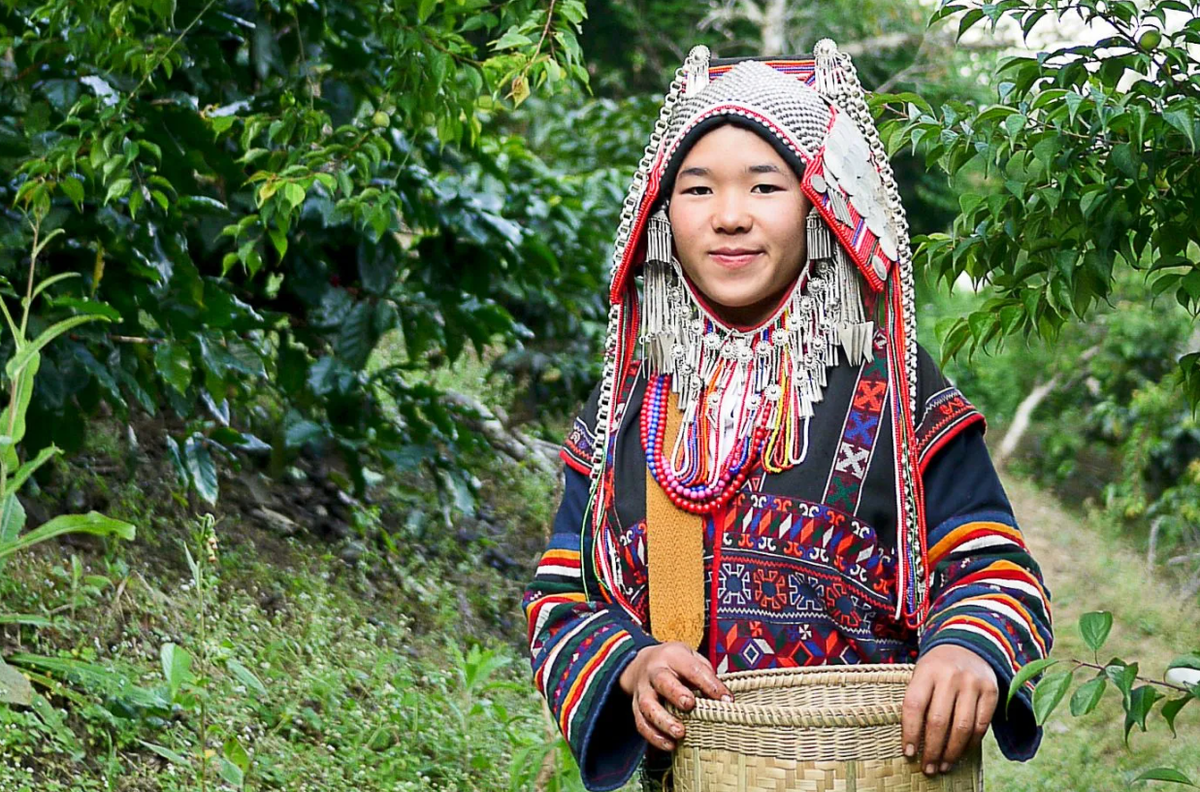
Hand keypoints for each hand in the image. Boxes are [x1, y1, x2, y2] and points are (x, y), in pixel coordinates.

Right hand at [618, 642, 732, 751]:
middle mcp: (654, 671)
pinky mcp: (635, 707)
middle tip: (689, 705)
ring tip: (679, 733)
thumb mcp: (691, 658)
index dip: (709, 684)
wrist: (640, 663)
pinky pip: (641, 723)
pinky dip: (653, 736)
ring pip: (648, 705)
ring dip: (663, 720)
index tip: (726, 699)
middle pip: (662, 681)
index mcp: (673, 656)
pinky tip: (669, 744)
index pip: (692, 668)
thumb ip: (706, 674)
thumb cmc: (674, 664)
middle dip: (676, 693)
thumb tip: (724, 699)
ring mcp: (643, 690)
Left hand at [902, 644, 997, 775]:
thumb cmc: (938, 667)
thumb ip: (918, 701)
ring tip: (944, 766)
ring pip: (962, 727)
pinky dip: (971, 743)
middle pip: (938, 720)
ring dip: (952, 752)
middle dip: (932, 750)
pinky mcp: (991, 691)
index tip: (909, 753)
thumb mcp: (922, 674)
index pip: (914, 705)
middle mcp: (950, 676)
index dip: (910, 732)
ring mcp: (972, 683)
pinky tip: (962, 753)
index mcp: (927, 670)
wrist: (968, 644)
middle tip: (928, 768)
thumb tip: (914, 742)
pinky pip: (981, 725)